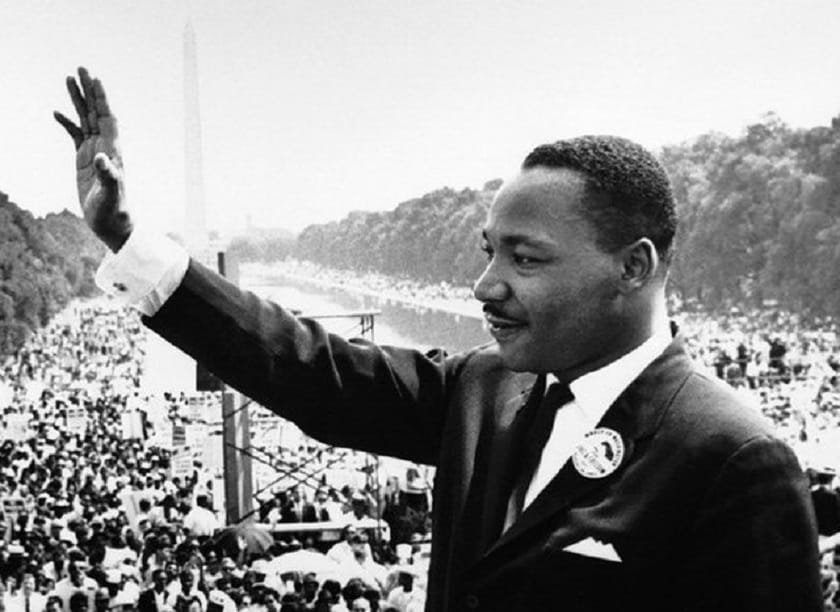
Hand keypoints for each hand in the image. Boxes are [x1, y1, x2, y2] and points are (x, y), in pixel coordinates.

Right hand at [54, 67, 131, 251]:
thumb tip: (101, 158)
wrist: (112, 224)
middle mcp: (106, 147)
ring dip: (78, 100)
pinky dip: (67, 122)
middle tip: (81, 68)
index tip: (95, 79)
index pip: (107, 118)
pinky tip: (56, 112)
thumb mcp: (111, 194)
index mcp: (113, 151)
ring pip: (85, 119)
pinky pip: (75, 135)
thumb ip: (108, 176)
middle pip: (96, 112)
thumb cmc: (114, 211)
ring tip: (68, 79)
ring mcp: (94, 152)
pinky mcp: (84, 160)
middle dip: (89, 91)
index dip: (102, 99)